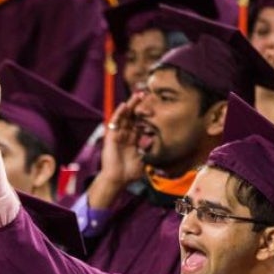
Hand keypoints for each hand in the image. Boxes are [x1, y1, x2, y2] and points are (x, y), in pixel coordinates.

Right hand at [87, 93, 145, 208]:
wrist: (118, 179)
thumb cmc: (130, 173)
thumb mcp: (146, 161)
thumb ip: (152, 153)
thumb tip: (163, 146)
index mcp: (134, 140)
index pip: (140, 123)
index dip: (146, 115)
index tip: (155, 106)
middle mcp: (126, 135)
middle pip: (133, 116)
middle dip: (139, 105)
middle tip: (146, 95)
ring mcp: (118, 134)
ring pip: (125, 116)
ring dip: (130, 105)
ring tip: (137, 95)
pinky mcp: (111, 136)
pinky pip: (114, 122)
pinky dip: (119, 113)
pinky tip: (125, 106)